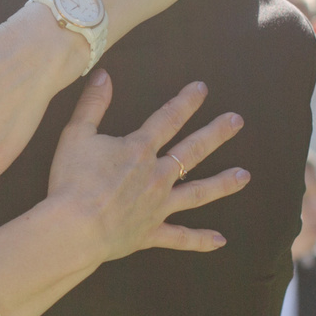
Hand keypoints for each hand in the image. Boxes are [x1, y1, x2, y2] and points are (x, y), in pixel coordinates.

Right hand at [39, 72, 247, 261]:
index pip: (168, 118)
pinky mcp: (151, 233)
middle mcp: (156, 176)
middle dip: (216, 134)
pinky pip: (180, 237)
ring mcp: (158, 206)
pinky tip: (220, 240)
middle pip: (193, 151)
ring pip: (197, 193)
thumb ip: (92, 104)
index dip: (186, 101)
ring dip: (222, 184)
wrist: (74, 227)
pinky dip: (200, 240)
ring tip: (244, 176)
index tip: (203, 88)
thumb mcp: (76, 135)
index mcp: (139, 150)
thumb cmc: (71, 181)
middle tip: (237, 121)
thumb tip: (104, 75)